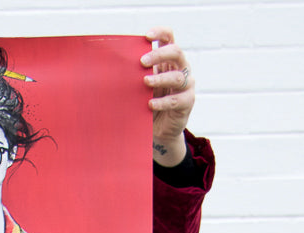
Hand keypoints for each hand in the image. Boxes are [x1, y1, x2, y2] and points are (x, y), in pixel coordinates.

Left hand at [142, 28, 195, 165]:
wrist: (158, 129)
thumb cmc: (147, 102)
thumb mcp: (141, 86)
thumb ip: (136, 74)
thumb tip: (115, 66)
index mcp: (168, 59)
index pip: (169, 37)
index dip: (160, 33)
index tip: (147, 36)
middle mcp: (181, 68)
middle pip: (175, 52)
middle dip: (158, 55)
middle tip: (142, 62)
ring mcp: (186, 85)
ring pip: (177, 76)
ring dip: (160, 78)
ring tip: (145, 82)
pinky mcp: (187, 102)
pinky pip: (177, 100)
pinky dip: (162, 102)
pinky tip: (150, 104)